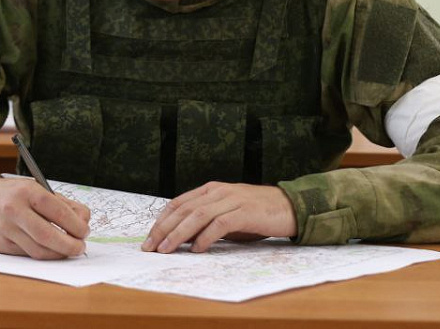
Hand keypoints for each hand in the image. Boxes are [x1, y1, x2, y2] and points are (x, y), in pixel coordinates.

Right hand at [0, 177, 90, 258]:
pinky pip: (27, 254)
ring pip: (38, 250)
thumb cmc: (15, 195)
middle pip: (47, 235)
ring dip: (58, 254)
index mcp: (27, 192)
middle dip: (69, 245)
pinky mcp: (0, 245)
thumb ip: (63, 204)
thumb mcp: (38, 189)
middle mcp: (14, 210)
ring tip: (68, 250)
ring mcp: (6, 229)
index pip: (57, 211)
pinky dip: (43, 254)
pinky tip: (51, 250)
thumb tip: (83, 220)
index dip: (75, 225)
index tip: (84, 231)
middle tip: (80, 247)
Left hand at [141, 182, 297, 253]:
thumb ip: (206, 223)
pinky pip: (219, 224)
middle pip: (183, 209)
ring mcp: (231, 200)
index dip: (162, 220)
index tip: (150, 237)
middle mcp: (218, 191)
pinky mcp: (244, 212)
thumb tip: (182, 239)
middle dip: (164, 229)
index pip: (179, 203)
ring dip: (178, 234)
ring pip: (197, 215)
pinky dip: (205, 237)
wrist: (289, 207)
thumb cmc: (257, 214)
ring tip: (166, 250)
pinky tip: (196, 249)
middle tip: (150, 247)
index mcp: (211, 189)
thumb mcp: (227, 216)